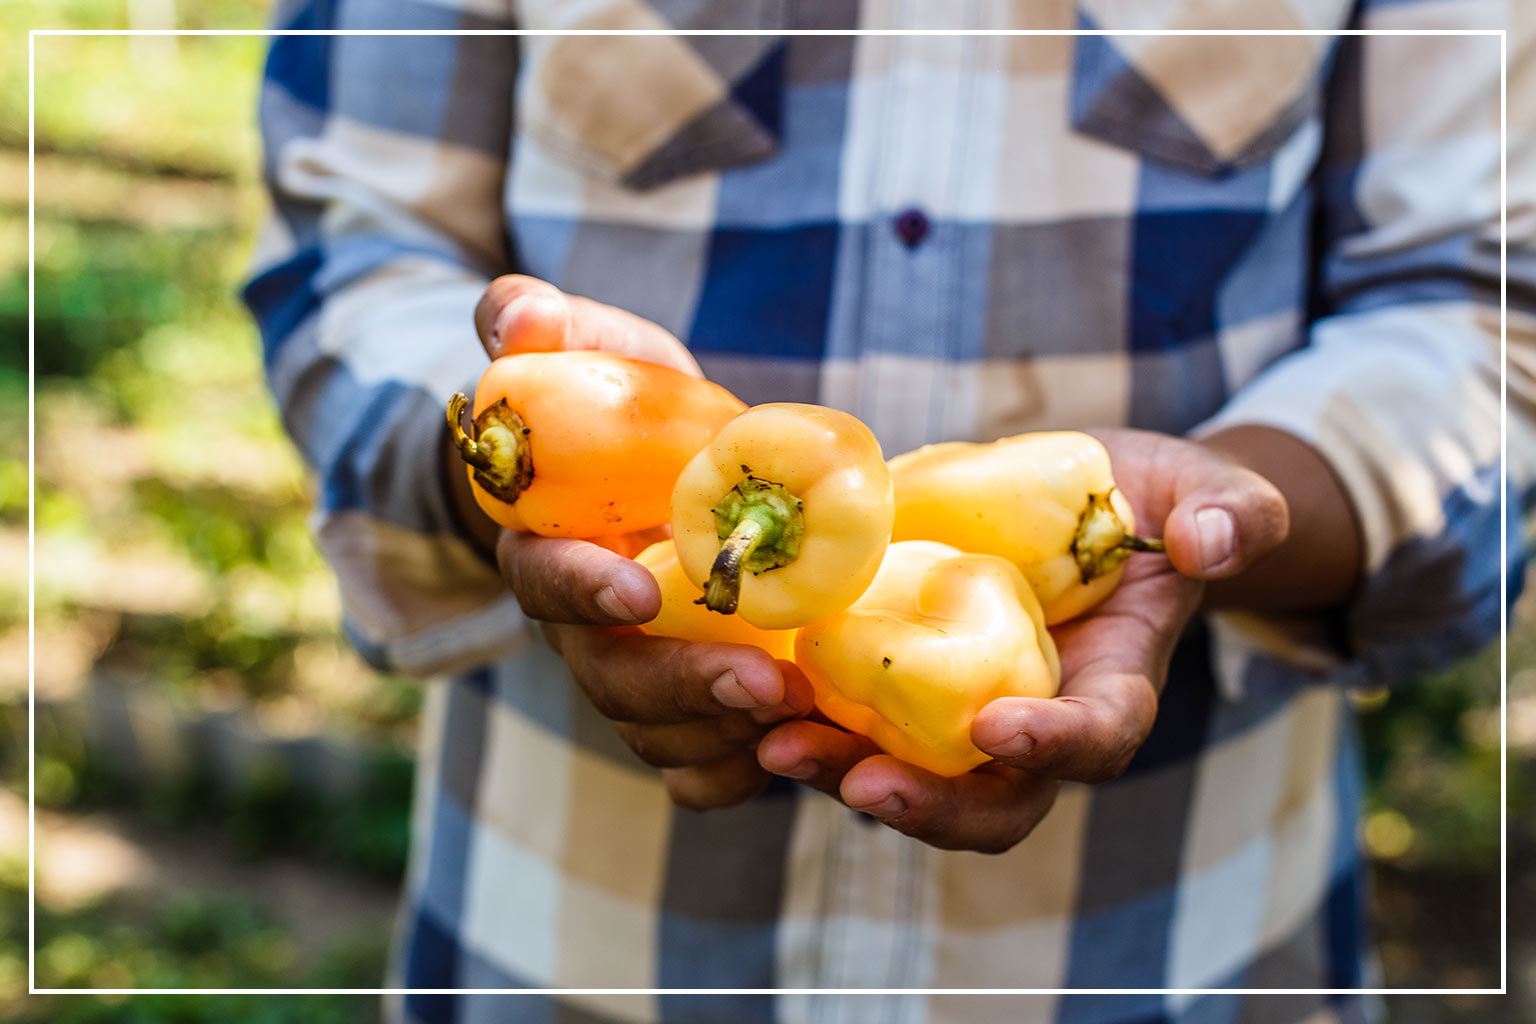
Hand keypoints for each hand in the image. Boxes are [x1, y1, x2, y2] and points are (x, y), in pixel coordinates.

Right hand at [452, 276, 813, 808]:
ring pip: (654, 733)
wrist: (665, 472)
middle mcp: (580, 628)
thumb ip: (544, 329)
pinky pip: (694, 770)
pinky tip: (792, 752)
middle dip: (683, 684)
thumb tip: (518, 312)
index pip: (544, 582)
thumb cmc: (628, 406)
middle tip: (763, 681)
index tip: (639, 591)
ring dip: (722, 734)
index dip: (583, 591)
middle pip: (609, 679)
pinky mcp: (684, 709)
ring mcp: (630, 675)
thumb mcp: (594, 353)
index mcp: (547, 547)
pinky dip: (735, 774)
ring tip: (802, 714)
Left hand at [757, 427, 1294, 852]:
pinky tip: (751, 696)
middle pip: (991, 800)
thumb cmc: (1153, 503)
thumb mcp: (1209, 492)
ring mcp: (960, 705)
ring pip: (907, 771)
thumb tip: (1206, 544)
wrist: (1089, 503)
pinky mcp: (901, 676)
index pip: (1094, 741)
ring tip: (775, 744)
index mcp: (1112, 688)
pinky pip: (854, 717)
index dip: (1054, 746)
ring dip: (840, 769)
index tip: (1001, 726)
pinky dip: (807, 716)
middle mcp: (1032, 719)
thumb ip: (1233, 514)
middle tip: (859, 784)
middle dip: (928, 805)